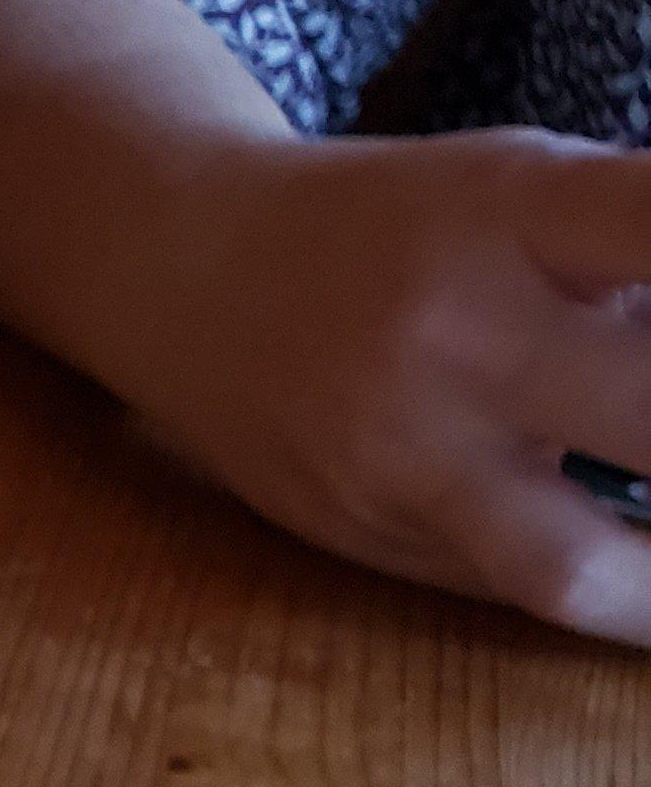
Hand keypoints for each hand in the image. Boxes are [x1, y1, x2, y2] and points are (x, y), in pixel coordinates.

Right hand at [0, 0, 650, 643]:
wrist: (183, 270)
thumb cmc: (403, 227)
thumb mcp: (528, 191)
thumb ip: (638, 266)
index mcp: (510, 213)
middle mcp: (451, 335)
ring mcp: (397, 450)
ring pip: (574, 563)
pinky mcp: (363, 533)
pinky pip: (511, 587)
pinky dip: (609, 595)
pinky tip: (648, 590)